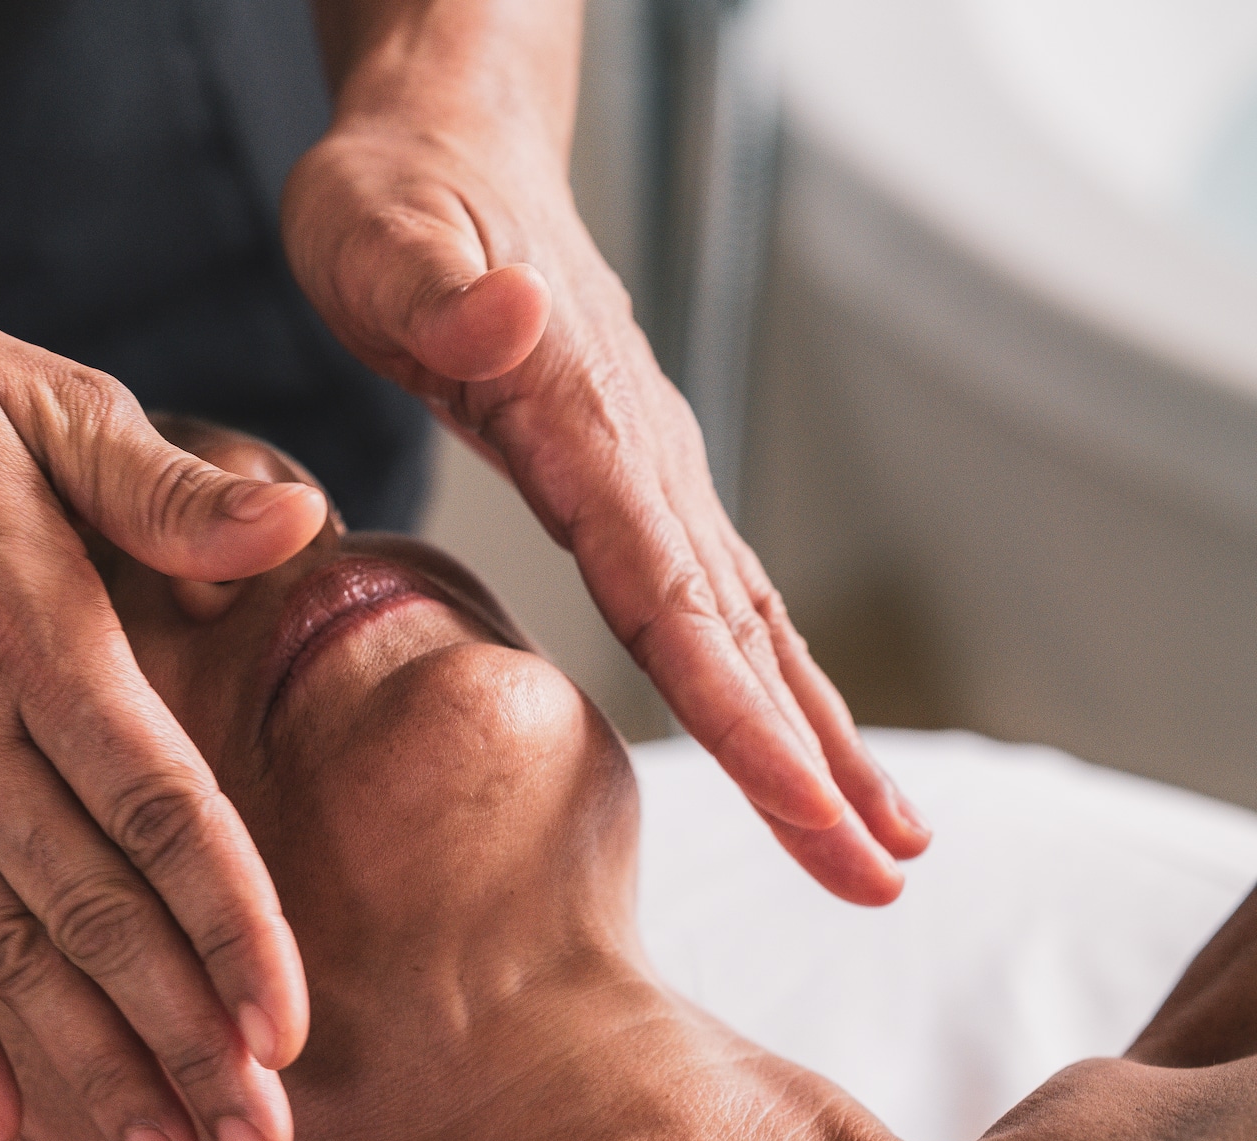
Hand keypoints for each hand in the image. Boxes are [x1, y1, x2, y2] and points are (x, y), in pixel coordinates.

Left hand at [283, 119, 931, 902]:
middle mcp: (639, 450)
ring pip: (747, 620)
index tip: (807, 812)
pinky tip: (800, 739)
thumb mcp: (378, 233)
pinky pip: (712, 595)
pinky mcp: (632, 474)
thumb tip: (515, 319)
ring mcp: (649, 464)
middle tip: (881, 878)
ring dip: (815, 733)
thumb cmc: (395, 194)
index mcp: (576, 416)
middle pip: (734, 629)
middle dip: (806, 760)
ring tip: (886, 842)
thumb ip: (440, 289)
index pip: (669, 590)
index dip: (738, 711)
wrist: (451, 138)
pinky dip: (768, 677)